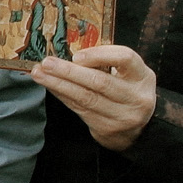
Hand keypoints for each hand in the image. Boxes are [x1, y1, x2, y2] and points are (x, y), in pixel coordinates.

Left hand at [30, 45, 156, 151]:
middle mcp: (136, 97)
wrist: (136, 129)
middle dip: (69, 71)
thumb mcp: (127, 74)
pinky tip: (50, 86)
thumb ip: (107, 62)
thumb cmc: (126, 91)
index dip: (100, 55)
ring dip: (58, 84)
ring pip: (85, 98)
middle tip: (47, 63)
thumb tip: (69, 53)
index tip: (77, 55)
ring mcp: (122, 115)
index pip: (125, 58)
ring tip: (39, 74)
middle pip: (100, 82)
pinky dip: (62, 95)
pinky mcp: (107, 128)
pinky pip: (79, 108)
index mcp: (142, 76)